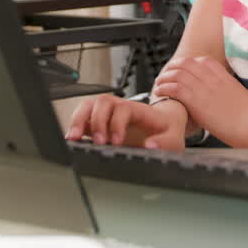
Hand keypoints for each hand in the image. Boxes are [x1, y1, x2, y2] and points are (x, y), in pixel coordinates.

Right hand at [64, 94, 186, 149]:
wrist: (163, 124)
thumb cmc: (167, 129)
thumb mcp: (174, 137)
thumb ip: (165, 142)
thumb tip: (149, 145)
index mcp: (138, 109)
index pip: (123, 109)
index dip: (117, 123)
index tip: (117, 141)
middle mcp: (120, 107)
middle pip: (102, 102)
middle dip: (97, 121)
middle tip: (99, 142)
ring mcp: (108, 113)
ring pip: (89, 105)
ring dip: (80, 120)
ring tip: (75, 138)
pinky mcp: (100, 122)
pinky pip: (83, 116)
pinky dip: (75, 125)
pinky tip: (73, 138)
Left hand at [151, 56, 247, 146]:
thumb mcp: (236, 94)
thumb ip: (222, 90)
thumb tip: (215, 97)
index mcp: (221, 72)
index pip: (198, 60)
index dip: (184, 64)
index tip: (178, 70)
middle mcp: (211, 76)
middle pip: (184, 63)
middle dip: (171, 68)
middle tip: (164, 76)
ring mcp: (203, 86)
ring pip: (176, 73)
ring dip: (164, 77)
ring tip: (159, 84)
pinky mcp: (197, 100)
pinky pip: (175, 88)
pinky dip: (165, 88)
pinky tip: (161, 92)